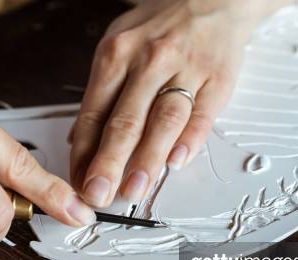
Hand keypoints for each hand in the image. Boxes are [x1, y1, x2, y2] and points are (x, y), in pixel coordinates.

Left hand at [70, 0, 289, 207]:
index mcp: (117, 54)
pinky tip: (177, 161)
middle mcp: (149, 61)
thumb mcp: (118, 45)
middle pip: (126, 120)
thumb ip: (101, 94)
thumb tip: (79, 139)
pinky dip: (190, 140)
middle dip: (110, 163)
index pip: (94, 113)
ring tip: (135, 188)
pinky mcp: (218, 78)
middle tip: (100, 193)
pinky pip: (202, 114)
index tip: (78, 180)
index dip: (84, 152)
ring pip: (163, 120)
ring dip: (147, 159)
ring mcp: (186, 69)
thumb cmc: (161, 27)